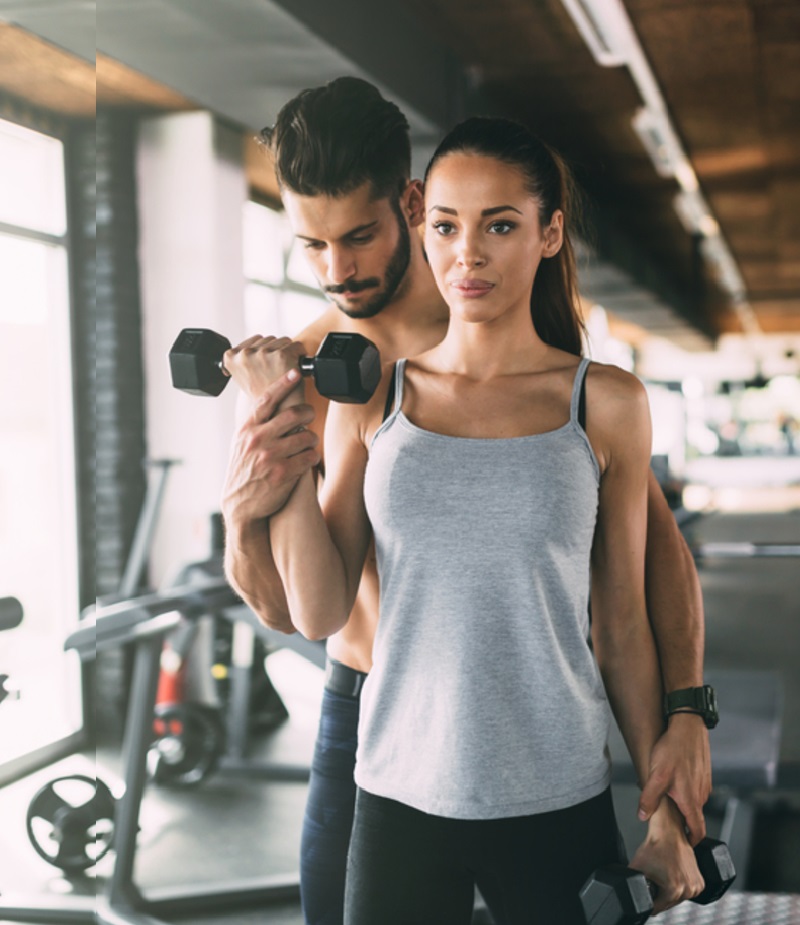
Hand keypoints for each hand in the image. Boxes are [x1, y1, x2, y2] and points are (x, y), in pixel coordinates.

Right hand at [222, 369, 319, 525]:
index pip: (267, 399)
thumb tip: (271, 401)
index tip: (295, 372)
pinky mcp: (284, 473)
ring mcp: (271, 457)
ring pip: (306, 436)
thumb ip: (255, 424)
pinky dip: (313, 456)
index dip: (283, 383)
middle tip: (310, 416)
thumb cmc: (243, 470)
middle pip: (294, 414)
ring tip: (308, 442)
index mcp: (248, 429)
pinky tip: (308, 458)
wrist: (240, 503)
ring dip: (312, 438)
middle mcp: (258, 440)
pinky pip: (310, 456)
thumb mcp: (241, 443)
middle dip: (308, 413)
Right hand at [223, 335, 307, 408]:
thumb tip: (245, 349)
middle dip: (276, 352)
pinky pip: (298, 346)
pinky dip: (301, 356)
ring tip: (284, 373)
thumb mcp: (243, 377)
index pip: (253, 341)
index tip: (266, 367)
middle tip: (276, 373)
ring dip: (289, 353)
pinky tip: (295, 371)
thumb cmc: (264, 397)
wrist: (279, 413)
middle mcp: (245, 354)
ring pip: (284, 341)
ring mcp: (263, 354)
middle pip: (269, 339)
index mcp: (231, 358)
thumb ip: (242, 361)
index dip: (263, 353)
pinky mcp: (282, 356)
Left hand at [629, 799, 704, 913]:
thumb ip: (630, 884)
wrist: (669, 833)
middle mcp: (688, 890)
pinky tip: (673, 875)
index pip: (657, 908)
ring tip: (663, 877)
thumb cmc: (655, 846)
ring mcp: (696, 886)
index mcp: (674, 890)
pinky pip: (686, 892)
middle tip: (654, 883)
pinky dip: (680, 887)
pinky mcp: (700, 882)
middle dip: (659, 897)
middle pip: (668, 904)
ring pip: (677, 899)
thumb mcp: (636, 867)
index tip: (646, 896)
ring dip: (669, 893)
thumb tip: (625, 892)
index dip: (648, 903)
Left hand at [638, 713, 710, 844]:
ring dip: (682, 802)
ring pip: (694, 800)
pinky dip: (685, 788)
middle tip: (667, 817)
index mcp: (692, 800)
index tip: (683, 844)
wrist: (687, 725)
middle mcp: (702, 794)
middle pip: (694, 816)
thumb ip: (649, 799)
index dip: (691, 840)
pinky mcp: (703, 772)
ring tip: (666, 795)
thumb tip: (643, 816)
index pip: (698, 830)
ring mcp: (704, 783)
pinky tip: (673, 778)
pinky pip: (695, 787)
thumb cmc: (673, 749)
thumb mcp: (656, 776)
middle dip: (682, 820)